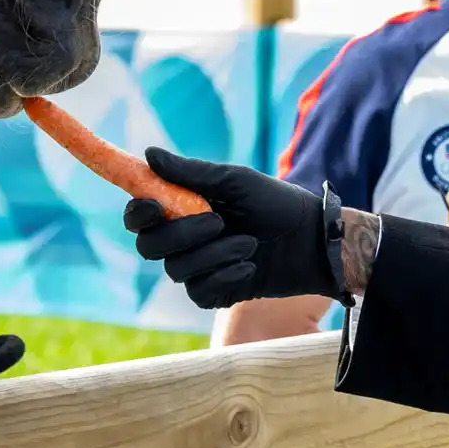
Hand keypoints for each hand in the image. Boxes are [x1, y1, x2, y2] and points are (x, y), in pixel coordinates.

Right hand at [123, 148, 345, 309]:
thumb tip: (149, 154)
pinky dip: (225, 276)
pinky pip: (198, 292)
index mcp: (183, 208)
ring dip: (214, 254)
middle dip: (181, 235)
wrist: (311, 242)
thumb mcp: (236, 182)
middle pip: (149, 246)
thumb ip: (192, 173)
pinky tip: (249, 266)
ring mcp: (196, 268)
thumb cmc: (275, 203)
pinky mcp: (212, 293)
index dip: (138, 213)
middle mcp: (183, 240)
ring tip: (249, 243)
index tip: (154, 207)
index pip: (141, 216)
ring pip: (176, 270)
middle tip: (218, 222)